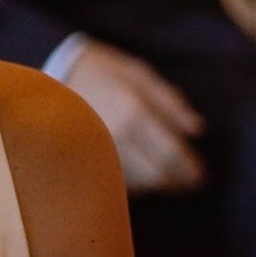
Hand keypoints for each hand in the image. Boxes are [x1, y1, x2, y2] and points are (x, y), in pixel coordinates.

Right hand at [60, 38, 205, 192]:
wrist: (54, 74)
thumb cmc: (102, 71)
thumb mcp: (139, 74)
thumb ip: (170, 102)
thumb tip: (198, 130)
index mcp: (134, 113)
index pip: (172, 156)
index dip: (190, 170)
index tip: (200, 176)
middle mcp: (117, 138)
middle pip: (157, 176)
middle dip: (177, 182)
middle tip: (191, 183)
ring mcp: (98, 153)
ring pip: (137, 184)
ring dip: (158, 185)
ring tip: (169, 179)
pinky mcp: (85, 162)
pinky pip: (117, 183)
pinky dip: (135, 184)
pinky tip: (142, 175)